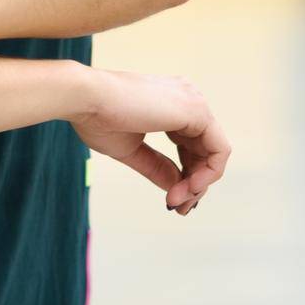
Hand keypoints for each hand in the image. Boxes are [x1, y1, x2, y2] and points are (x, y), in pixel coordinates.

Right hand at [71, 67, 229, 216]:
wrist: (85, 98)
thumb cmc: (97, 117)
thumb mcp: (132, 150)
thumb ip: (158, 167)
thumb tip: (177, 188)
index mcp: (171, 104)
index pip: (191, 146)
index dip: (185, 175)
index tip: (170, 200)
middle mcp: (187, 99)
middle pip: (205, 151)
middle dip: (193, 184)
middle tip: (176, 206)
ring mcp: (193, 102)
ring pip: (214, 152)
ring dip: (198, 183)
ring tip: (176, 200)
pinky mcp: (197, 111)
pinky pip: (218, 150)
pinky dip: (207, 175)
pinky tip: (186, 188)